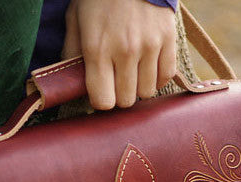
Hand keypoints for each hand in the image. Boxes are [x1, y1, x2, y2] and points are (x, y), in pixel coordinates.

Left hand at [62, 0, 176, 109]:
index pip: (103, 101)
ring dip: (138, 87)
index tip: (100, 91)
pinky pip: (166, 76)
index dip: (100, 100)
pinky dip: (157, 78)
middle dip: (119, 95)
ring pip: (147, 92)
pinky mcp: (168, 39)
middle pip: (126, 101)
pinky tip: (147, 68)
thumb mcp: (75, 20)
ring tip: (131, 72)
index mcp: (97, 49)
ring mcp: (149, 46)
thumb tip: (71, 82)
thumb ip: (72, 53)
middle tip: (115, 81)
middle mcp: (125, 51)